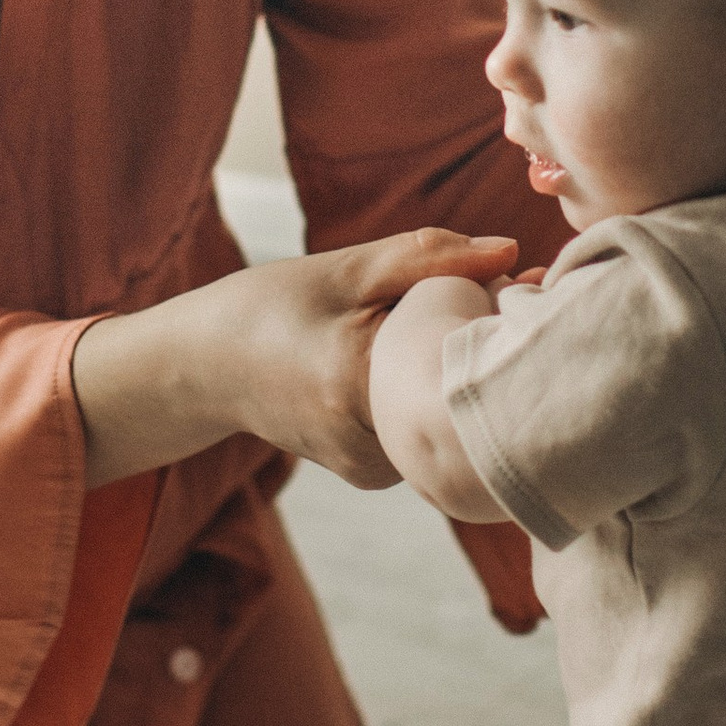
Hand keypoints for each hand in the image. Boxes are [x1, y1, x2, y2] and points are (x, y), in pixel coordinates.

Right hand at [215, 233, 517, 487]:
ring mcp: (371, 468)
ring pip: (446, 413)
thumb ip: (429, 257)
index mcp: (356, 386)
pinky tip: (405, 366)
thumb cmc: (270, 307)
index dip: (499, 313)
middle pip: (461, 390)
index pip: (462, 349)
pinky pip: (425, 428)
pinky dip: (427, 393)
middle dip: (481, 343)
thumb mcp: (345, 270)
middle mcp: (368, 444)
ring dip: (452, 370)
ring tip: (425, 333)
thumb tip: (512, 252)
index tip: (520, 282)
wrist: (205, 368)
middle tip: (490, 297)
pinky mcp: (372, 473)